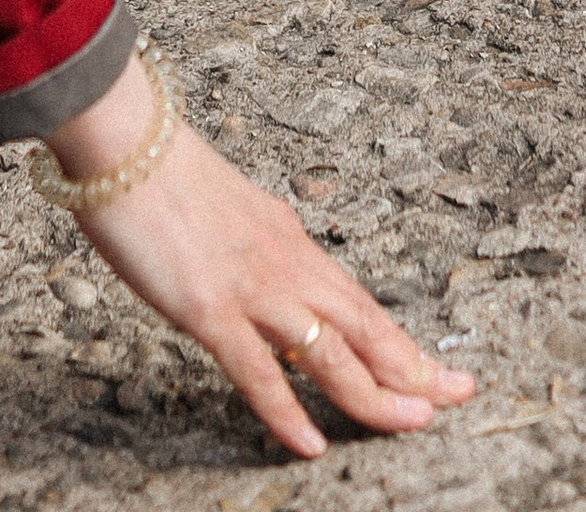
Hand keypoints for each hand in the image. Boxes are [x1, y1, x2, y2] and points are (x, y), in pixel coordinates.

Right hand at [47, 64, 470, 458]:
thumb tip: (280, 247)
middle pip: (365, 325)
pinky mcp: (210, 309)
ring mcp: (252, 288)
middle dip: (416, 366)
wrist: (124, 141)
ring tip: (413, 423)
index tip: (443, 368)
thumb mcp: (232, 209)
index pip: (360, 302)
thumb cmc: (163, 172)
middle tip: (461, 395)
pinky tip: (311, 445)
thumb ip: (260, 238)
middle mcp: (285, 263)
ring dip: (375, 392)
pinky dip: (287, 412)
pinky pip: (257, 371)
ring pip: (331, 351)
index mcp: (290, 240)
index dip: (403, 341)